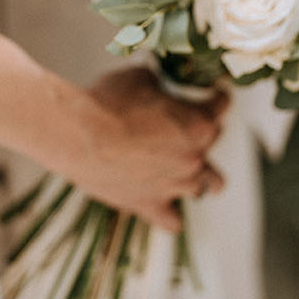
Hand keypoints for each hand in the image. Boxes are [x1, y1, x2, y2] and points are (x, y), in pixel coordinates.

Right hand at [65, 67, 226, 231]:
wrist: (78, 134)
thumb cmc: (108, 102)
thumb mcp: (139, 77)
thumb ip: (158, 83)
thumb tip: (156, 83)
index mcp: (197, 123)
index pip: (220, 106)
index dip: (217, 97)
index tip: (216, 94)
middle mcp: (194, 156)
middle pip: (213, 141)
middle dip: (203, 130)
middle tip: (188, 124)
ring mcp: (174, 184)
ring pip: (207, 185)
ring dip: (201, 174)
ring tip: (189, 169)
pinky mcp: (148, 204)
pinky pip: (172, 221)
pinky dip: (172, 215)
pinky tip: (167, 209)